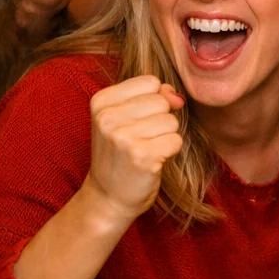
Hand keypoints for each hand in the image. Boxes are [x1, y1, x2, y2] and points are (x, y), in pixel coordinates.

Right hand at [84, 76, 184, 222]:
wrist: (108, 196)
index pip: (150, 82)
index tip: (137, 121)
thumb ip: (152, 96)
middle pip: (162, 101)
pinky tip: (152, 161)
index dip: (154, 100)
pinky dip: (170, 152)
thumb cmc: (122, 153)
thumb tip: (177, 96)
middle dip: (161, 120)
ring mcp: (123, 137)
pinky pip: (176, 140)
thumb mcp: (126, 117)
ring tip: (145, 150)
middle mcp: (108, 117)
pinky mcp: (142, 156)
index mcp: (101, 101)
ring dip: (166, 137)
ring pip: (171, 121)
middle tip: (141, 139)